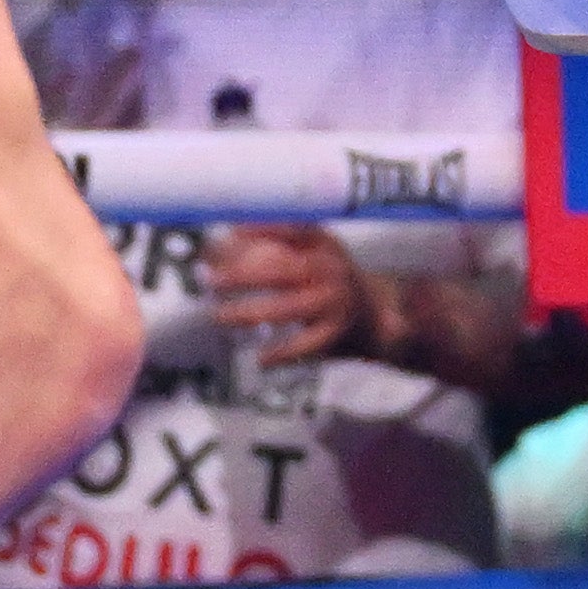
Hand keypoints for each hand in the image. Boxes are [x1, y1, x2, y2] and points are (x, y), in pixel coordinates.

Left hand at [199, 227, 370, 359]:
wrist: (375, 314)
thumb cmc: (329, 279)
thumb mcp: (314, 251)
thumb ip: (280, 243)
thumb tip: (226, 235)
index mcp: (325, 244)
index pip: (292, 230)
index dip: (261, 229)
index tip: (230, 233)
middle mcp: (332, 270)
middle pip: (284, 270)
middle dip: (244, 275)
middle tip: (212, 281)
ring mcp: (335, 301)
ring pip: (288, 308)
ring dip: (251, 313)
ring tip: (220, 316)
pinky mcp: (337, 331)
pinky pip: (304, 345)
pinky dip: (281, 353)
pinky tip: (259, 359)